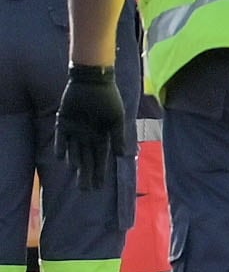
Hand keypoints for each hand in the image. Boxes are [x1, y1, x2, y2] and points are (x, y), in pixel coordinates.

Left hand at [53, 68, 128, 193]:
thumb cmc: (108, 99)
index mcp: (102, 137)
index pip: (101, 159)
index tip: (99, 187)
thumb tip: (124, 155)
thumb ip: (119, 137)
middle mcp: (88, 137)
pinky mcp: (63, 122)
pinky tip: (62, 159)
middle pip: (87, 160)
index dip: (100, 173)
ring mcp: (75, 130)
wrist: (92, 81)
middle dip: (87, 174)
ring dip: (76, 164)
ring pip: (74, 152)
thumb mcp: (116, 118)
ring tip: (78, 176)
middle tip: (85, 190)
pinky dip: (61, 148)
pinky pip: (61, 139)